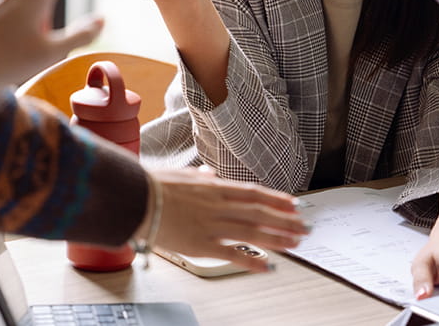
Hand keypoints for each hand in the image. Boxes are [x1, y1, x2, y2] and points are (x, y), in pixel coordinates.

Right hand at [139, 167, 308, 273]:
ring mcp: (212, 225)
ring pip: (254, 232)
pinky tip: (268, 266)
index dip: (277, 199)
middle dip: (286, 221)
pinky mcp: (202, 245)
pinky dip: (253, 260)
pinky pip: (233, 253)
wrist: (133, 198)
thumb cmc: (151, 185)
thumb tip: (210, 173)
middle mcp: (218, 205)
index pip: (254, 193)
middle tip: (305, 227)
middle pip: (261, 213)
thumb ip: (199, 176)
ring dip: (278, 238)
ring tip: (296, 244)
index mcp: (214, 188)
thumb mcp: (180, 174)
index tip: (294, 205)